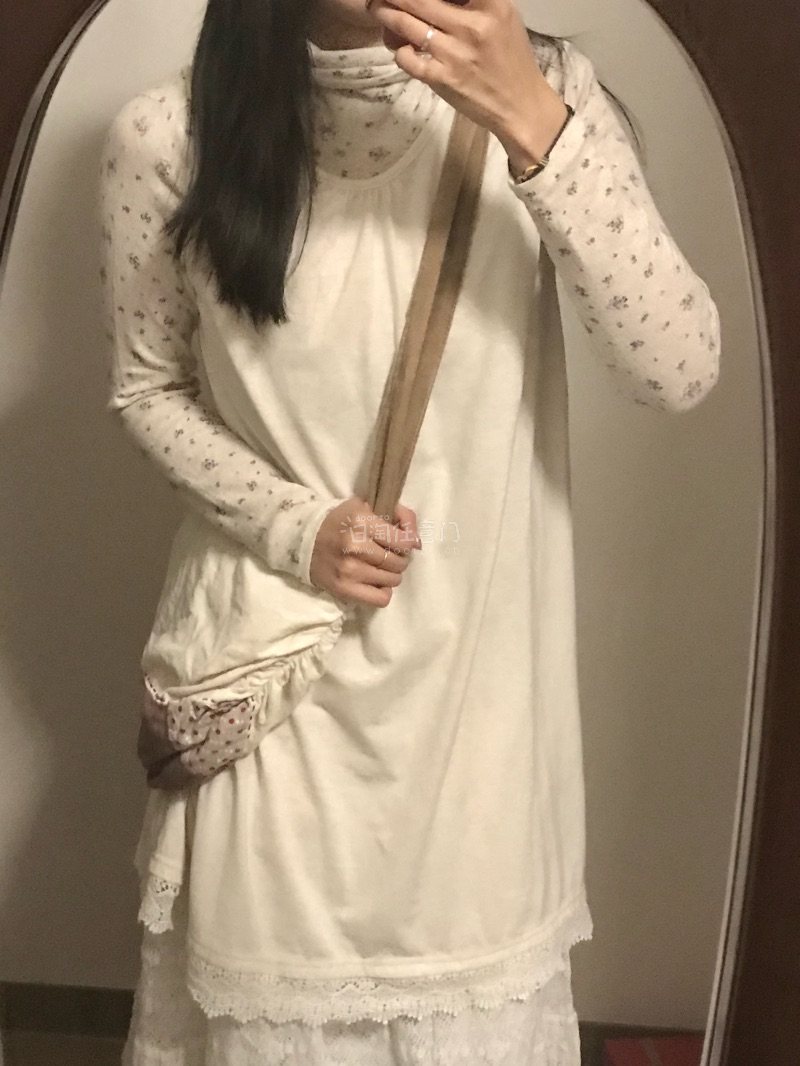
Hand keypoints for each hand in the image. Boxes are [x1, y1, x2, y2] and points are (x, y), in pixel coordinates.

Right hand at [310, 496, 421, 607]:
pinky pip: (380, 599)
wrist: (302, 539)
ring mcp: (349, 570)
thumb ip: (397, 515)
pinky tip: (374, 581)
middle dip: (399, 558)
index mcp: (361, 521)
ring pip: (393, 580)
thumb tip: (418, 542)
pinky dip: (382, 591)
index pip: (404, 541)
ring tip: (379, 566)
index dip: (409, 542)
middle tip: (388, 554)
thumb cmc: (340, 521)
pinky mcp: (344, 589)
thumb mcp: (366, 507)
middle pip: (399, 562)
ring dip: (391, 574)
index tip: (402, 541)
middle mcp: (356, 546)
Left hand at [366, 0, 567, 164]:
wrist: (519, 106)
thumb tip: (435, 0)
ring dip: (385, 14)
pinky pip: (407, 59)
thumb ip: (473, 2)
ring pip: (406, 25)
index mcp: (490, 5)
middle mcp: (471, 26)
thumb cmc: (511, 60)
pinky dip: (399, 51)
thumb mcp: (503, 17)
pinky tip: (401, 48)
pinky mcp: (442, 79)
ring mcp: (454, 54)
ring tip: (376, 8)